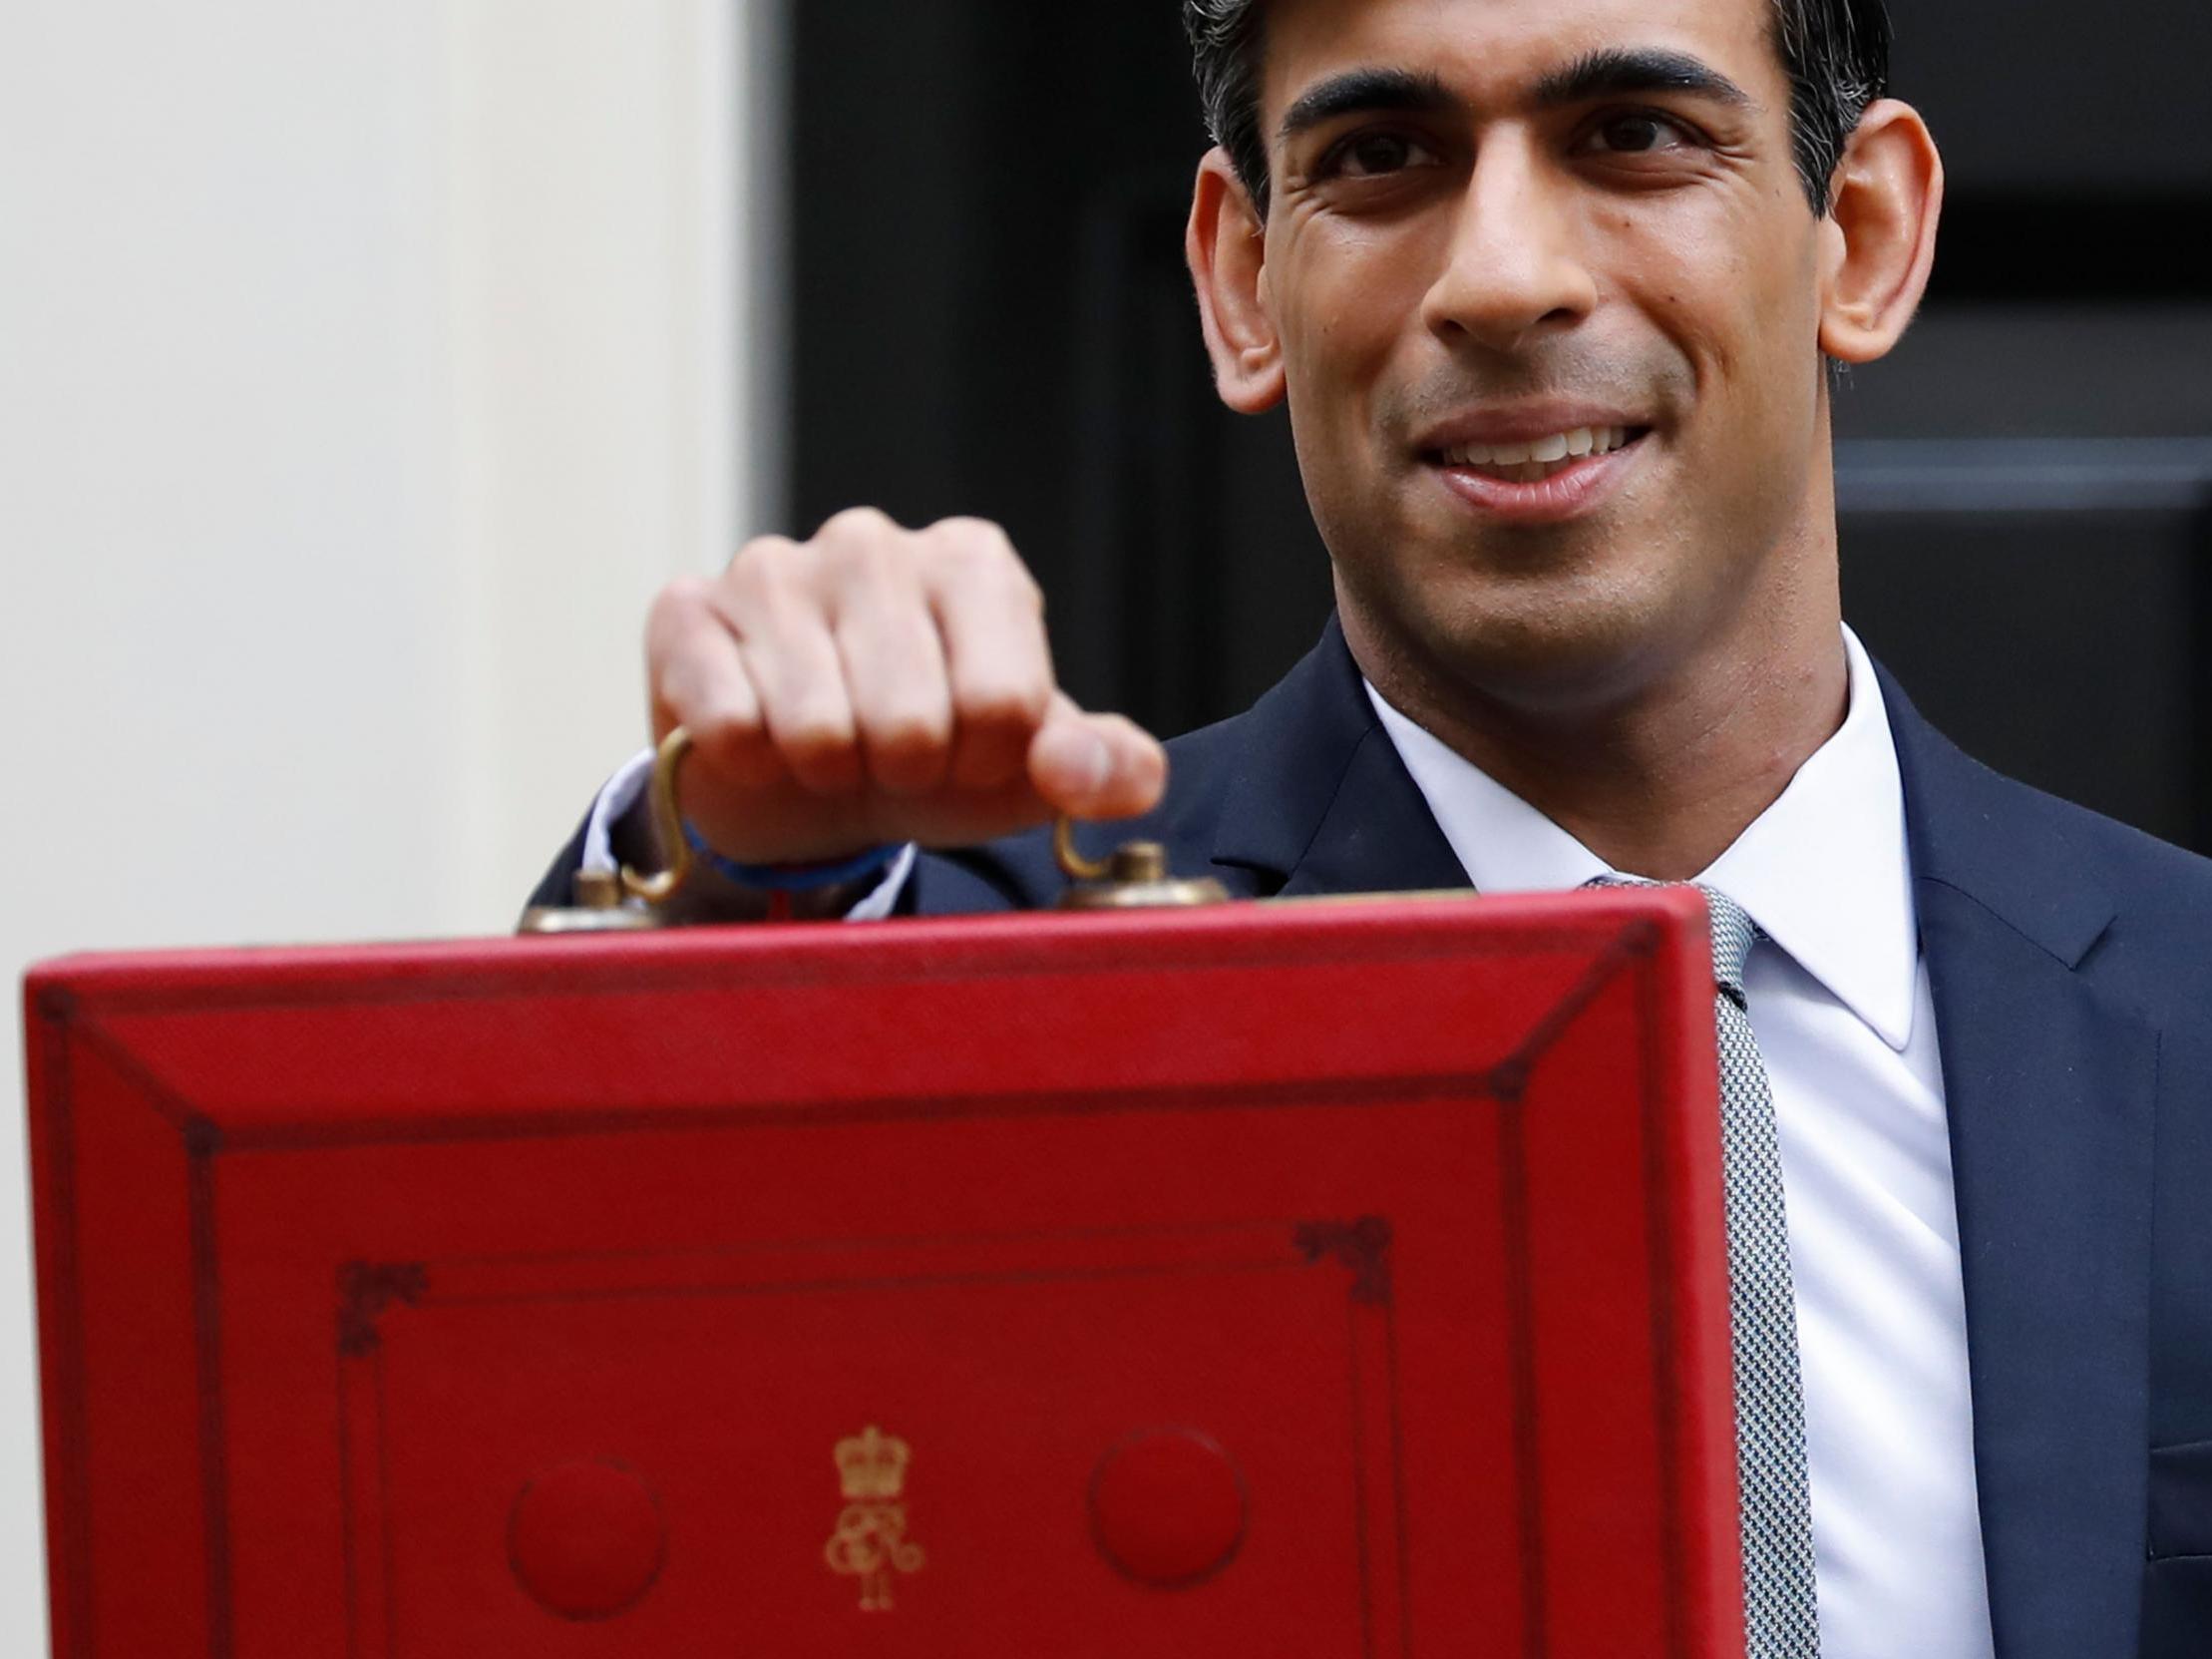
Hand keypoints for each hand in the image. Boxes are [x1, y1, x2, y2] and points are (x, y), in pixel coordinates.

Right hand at [644, 508, 1166, 866]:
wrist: (803, 784)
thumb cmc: (932, 760)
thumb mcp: (1029, 772)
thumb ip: (1103, 770)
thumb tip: (1081, 770)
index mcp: (973, 562)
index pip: (1006, 702)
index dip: (985, 762)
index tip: (964, 752)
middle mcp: (871, 542)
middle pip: (911, 722)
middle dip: (902, 772)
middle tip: (886, 757)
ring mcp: (772, 568)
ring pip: (817, 728)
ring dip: (826, 772)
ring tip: (826, 750)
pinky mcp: (685, 612)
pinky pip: (727, 723)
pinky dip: (748, 763)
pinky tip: (755, 740)